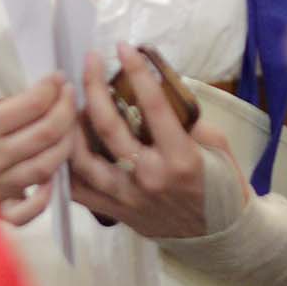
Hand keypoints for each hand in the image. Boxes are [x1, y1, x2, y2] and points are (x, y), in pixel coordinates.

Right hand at [0, 76, 79, 223]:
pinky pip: (29, 211)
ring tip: (69, 128)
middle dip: (67, 109)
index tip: (59, 78)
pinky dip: (46, 195)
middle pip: (47, 133)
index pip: (31, 105)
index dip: (52, 88)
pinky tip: (52, 178)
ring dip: (66, 144)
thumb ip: (0, 109)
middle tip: (70, 96)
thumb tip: (40, 97)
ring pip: (48, 166)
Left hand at [65, 50, 242, 241]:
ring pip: (82, 160)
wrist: (219, 237)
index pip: (152, 106)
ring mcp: (128, 198)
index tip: (124, 47)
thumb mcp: (217, 146)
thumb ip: (186, 120)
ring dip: (71, 125)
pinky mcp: (116, 213)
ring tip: (71, 100)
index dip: (136, 72)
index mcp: (179, 158)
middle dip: (93, 87)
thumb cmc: (222, 186)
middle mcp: (149, 178)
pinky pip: (78, 190)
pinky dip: (66, 164)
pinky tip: (65, 141)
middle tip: (89, 61)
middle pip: (108, 127)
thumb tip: (154, 91)